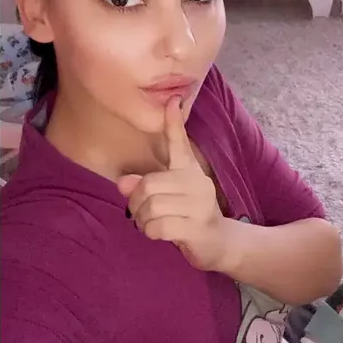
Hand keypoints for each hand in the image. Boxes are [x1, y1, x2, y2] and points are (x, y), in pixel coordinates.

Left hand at [117, 96, 228, 271]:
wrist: (220, 243)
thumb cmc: (189, 215)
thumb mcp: (169, 196)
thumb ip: (145, 186)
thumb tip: (122, 183)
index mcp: (189, 171)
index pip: (179, 143)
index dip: (173, 122)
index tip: (172, 99)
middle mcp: (197, 183)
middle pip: (148, 185)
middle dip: (136, 203)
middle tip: (142, 213)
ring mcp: (199, 205)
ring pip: (150, 207)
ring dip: (143, 221)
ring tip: (153, 224)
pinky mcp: (196, 227)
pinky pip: (157, 227)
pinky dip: (151, 233)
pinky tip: (161, 234)